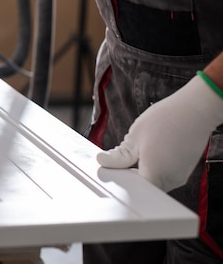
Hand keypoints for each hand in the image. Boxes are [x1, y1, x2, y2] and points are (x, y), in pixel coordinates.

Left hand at [97, 74, 222, 191]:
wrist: (196, 109)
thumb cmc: (166, 121)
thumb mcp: (135, 137)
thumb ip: (119, 156)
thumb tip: (103, 162)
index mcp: (154, 176)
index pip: (132, 189)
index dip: (120, 179)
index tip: (113, 167)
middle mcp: (170, 181)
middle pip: (143, 186)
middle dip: (130, 174)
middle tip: (122, 157)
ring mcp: (179, 176)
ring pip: (154, 180)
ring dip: (143, 169)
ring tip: (140, 149)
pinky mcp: (184, 169)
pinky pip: (165, 174)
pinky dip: (155, 165)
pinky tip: (153, 149)